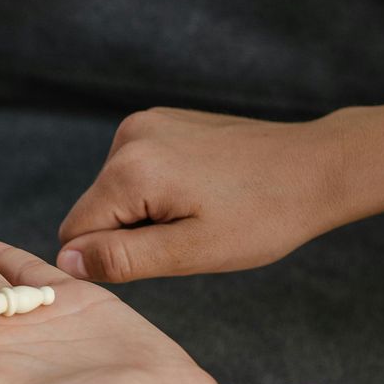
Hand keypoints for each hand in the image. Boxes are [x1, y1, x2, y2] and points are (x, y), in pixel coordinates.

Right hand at [57, 107, 359, 281]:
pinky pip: (137, 170)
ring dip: (147, 212)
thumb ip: (121, 259)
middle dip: (132, 232)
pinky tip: (203, 191)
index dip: (111, 257)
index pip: (75, 232)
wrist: (317, 167)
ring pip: (116, 192)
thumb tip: (66, 262)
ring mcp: (147, 123)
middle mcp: (129, 137)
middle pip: (95, 209)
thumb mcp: (191, 253)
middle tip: (192, 233)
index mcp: (130, 170)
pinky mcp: (163, 121)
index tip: (164, 252)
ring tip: (203, 210)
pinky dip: (160, 189)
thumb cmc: (263, 216)